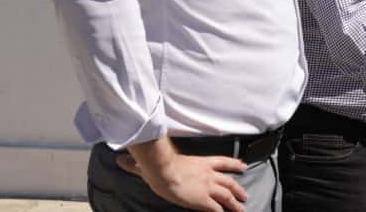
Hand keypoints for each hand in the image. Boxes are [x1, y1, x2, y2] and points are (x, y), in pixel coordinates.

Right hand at [119, 139, 247, 211]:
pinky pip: (217, 210)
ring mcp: (208, 188)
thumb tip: (120, 159)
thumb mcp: (156, 161)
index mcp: (202, 162)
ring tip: (242, 208)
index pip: (223, 162)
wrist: (165, 171)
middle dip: (238, 188)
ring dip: (236, 203)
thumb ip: (140, 163)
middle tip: (244, 195)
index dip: (234, 165)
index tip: (243, 166)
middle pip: (229, 181)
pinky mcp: (204, 201)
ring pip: (228, 195)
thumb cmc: (160, 165)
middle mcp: (209, 174)